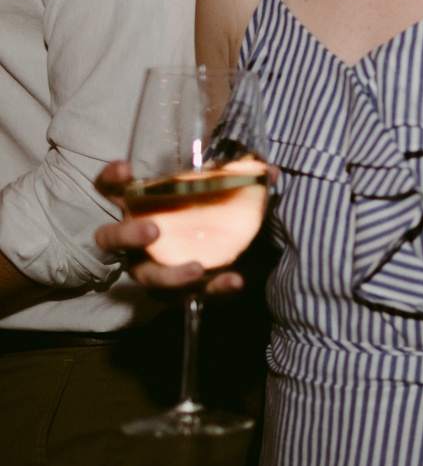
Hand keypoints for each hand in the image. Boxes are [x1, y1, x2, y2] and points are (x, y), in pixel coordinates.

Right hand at [93, 160, 244, 294]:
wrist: (215, 251)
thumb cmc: (201, 212)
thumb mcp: (213, 192)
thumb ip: (236, 180)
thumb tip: (269, 171)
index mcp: (136, 207)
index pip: (109, 189)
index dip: (111, 179)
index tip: (125, 168)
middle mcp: (134, 240)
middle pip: (111, 239)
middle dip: (128, 235)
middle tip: (153, 230)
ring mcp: (149, 269)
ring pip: (148, 278)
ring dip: (171, 275)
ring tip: (198, 268)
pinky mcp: (175, 292)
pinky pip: (187, 297)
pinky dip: (213, 289)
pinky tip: (234, 281)